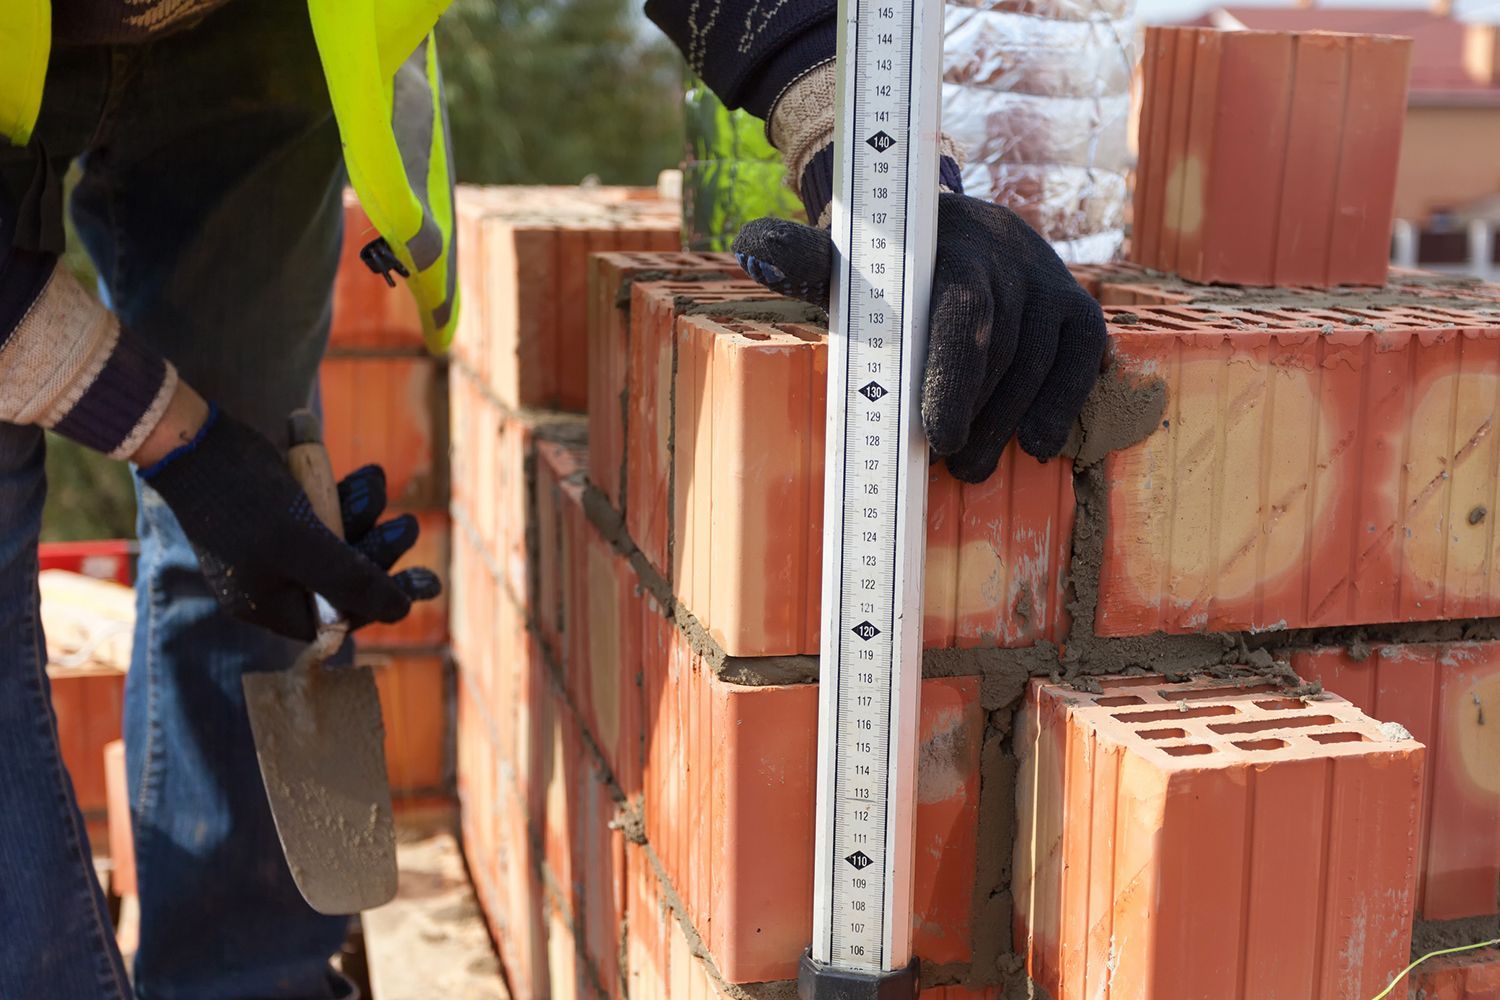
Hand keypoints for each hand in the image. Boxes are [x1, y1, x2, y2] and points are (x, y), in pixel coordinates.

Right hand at [140, 405, 440, 639]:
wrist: (195, 438)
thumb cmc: (246, 498)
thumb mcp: (304, 545)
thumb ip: (351, 582)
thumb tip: (400, 612)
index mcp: (267, 604)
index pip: (334, 621)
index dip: (373, 603)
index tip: (413, 583)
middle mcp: (271, 580)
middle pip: (342, 580)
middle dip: (378, 552)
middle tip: (409, 526)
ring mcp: (276, 545)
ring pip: (339, 539)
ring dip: (365, 513)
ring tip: (375, 484)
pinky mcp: (282, 511)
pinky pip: (326, 512)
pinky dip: (348, 495)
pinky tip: (367, 474)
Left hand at [733, 192, 1106, 482]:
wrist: (955, 230)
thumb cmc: (891, 262)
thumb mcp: (845, 256)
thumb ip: (804, 259)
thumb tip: (753, 245)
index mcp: (951, 247)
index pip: (961, 314)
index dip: (952, 377)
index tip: (936, 436)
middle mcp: (1009, 258)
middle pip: (1001, 352)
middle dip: (975, 416)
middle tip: (947, 467)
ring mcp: (1050, 282)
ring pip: (1037, 365)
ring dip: (1007, 424)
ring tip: (971, 468)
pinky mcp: (1078, 309)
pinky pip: (1079, 363)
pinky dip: (1059, 406)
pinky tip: (1036, 447)